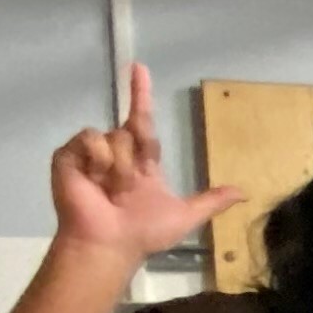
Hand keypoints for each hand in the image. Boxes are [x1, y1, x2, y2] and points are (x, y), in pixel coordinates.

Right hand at [52, 61, 239, 259]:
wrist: (110, 244)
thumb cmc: (143, 233)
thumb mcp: (185, 216)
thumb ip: (211, 202)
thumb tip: (244, 193)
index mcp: (141, 162)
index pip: (142, 121)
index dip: (141, 94)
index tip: (139, 68)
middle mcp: (117, 153)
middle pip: (133, 129)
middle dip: (137, 156)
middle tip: (130, 188)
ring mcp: (91, 153)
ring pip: (115, 135)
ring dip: (120, 165)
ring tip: (111, 190)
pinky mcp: (69, 156)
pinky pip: (90, 138)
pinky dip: (98, 159)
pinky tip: (94, 181)